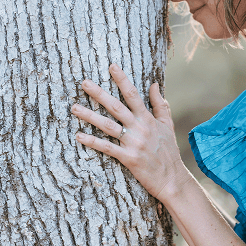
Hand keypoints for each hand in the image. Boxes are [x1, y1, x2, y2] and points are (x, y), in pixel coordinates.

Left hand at [72, 63, 186, 200]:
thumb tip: (154, 84)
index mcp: (149, 119)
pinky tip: (79, 135)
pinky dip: (92, 141)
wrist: (172, 178)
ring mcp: (133, 143)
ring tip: (74, 108)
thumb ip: (161, 104)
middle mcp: (140, 128)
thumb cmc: (168, 151)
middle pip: (116, 106)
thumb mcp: (168, 125)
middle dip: (99, 93)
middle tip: (83, 82)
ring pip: (108, 125)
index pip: (133, 94)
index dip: (122, 79)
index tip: (111, 66)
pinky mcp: (128, 158)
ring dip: (89, 116)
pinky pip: (107, 147)